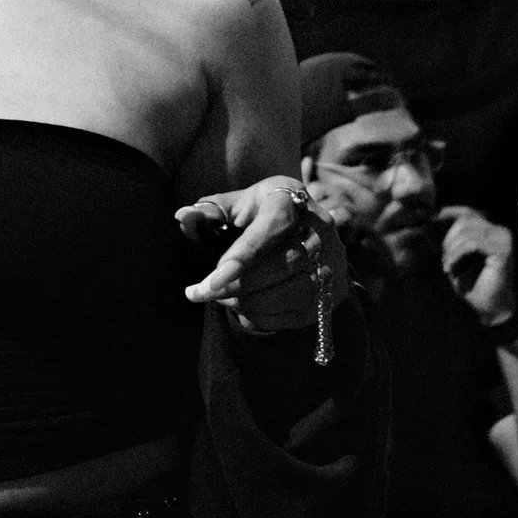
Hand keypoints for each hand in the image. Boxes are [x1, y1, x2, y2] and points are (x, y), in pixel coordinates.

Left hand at [176, 176, 349, 335]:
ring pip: (292, 293)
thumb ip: (209, 212)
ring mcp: (334, 261)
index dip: (242, 257)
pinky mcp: (336, 290)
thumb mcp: (236, 205)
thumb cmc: (260, 214)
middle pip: (281, 266)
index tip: (212, 280)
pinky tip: (245, 311)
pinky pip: (300, 314)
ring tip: (222, 299)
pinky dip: (267, 318)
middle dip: (237, 286)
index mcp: (292, 199)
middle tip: (202, 292)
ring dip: (250, 304)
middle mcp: (321, 228)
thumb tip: (182, 216)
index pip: (270, 229)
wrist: (304, 228)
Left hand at [436, 205, 515, 326]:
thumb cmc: (471, 283)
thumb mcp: (455, 255)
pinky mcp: (503, 251)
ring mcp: (504, 240)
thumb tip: (430, 216)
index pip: (467, 212)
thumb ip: (449, 236)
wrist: (488, 309)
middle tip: (443, 258)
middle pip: (466, 218)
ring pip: (467, 231)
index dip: (446, 215)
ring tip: (447, 266)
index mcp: (491, 229)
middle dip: (447, 237)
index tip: (429, 226)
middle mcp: (500, 231)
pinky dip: (457, 255)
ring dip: (451, 249)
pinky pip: (472, 244)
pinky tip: (451, 268)